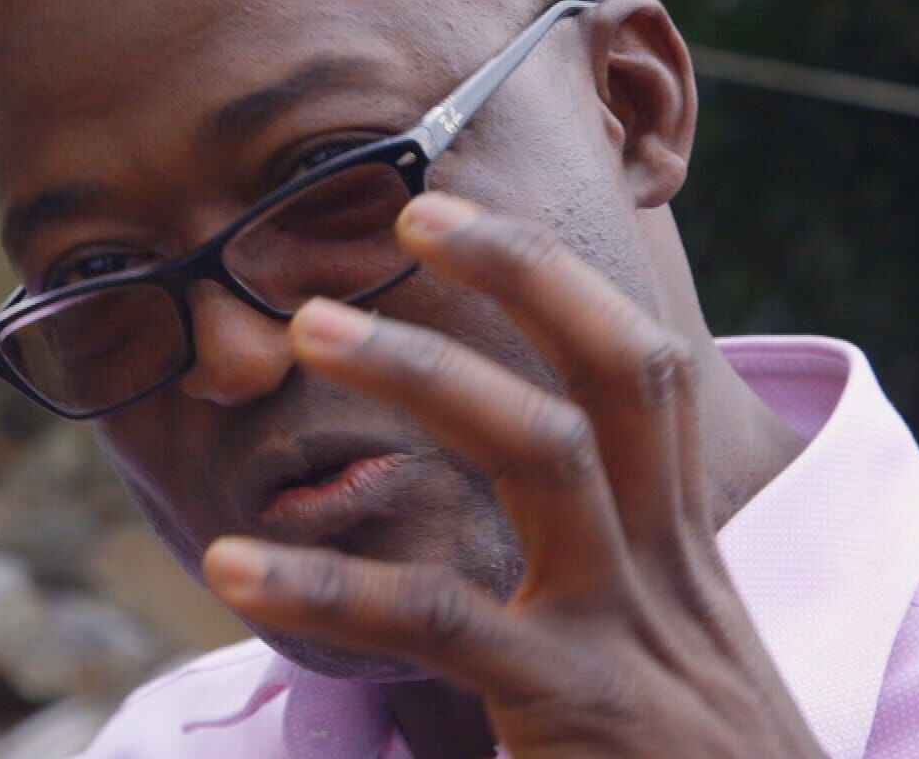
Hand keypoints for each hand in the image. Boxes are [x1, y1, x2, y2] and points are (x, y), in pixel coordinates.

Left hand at [201, 193, 821, 756]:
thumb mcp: (677, 674)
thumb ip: (613, 595)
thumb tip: (535, 532)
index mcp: (683, 555)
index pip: (642, 381)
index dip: (566, 287)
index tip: (474, 222)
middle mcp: (667, 571)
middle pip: (621, 372)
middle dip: (526, 274)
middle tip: (410, 210)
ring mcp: (626, 634)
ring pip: (540, 452)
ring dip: (424, 372)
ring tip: (308, 326)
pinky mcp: (575, 707)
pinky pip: (438, 618)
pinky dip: (328, 582)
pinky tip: (235, 562)